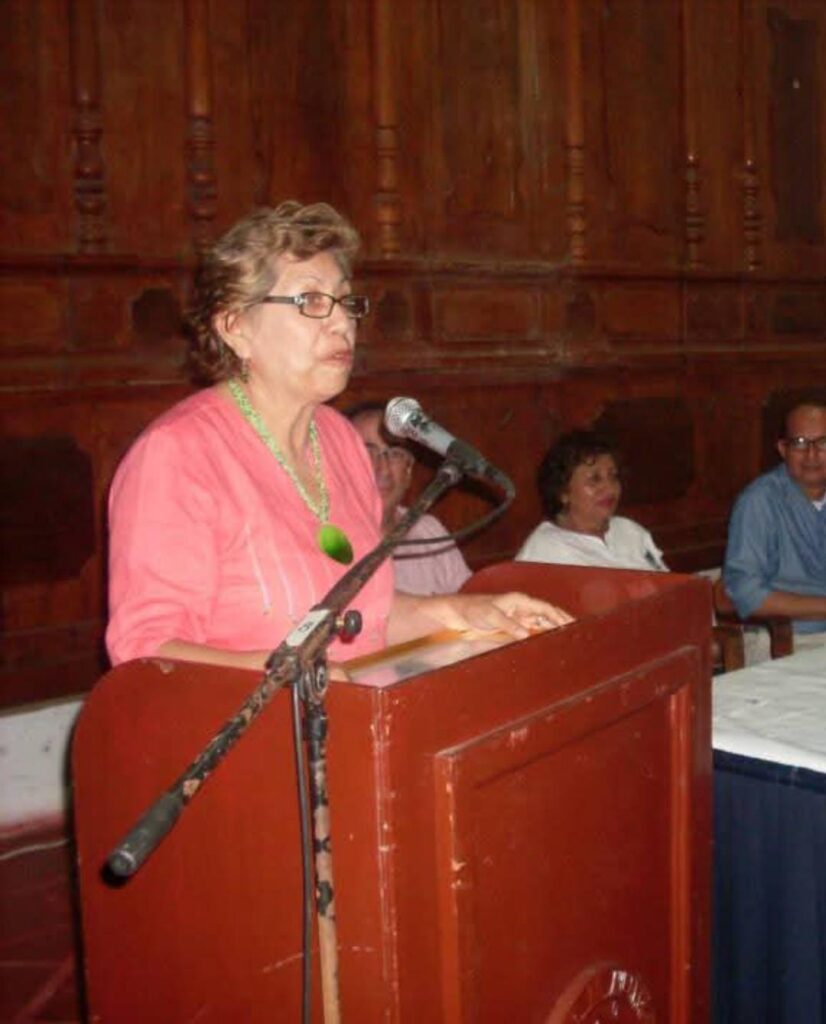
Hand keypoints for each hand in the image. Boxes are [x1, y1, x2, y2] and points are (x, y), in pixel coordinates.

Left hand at [423, 591, 573, 640]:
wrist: (456, 613)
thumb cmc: (472, 609)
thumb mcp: (491, 616)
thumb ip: (509, 625)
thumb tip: (526, 635)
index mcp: (520, 600)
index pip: (546, 608)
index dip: (561, 616)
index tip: (573, 625)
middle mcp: (522, 608)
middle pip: (548, 616)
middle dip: (562, 624)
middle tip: (578, 636)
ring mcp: (518, 618)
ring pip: (542, 625)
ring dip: (553, 632)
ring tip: (567, 643)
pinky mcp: (512, 627)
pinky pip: (531, 632)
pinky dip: (541, 637)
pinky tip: (547, 646)